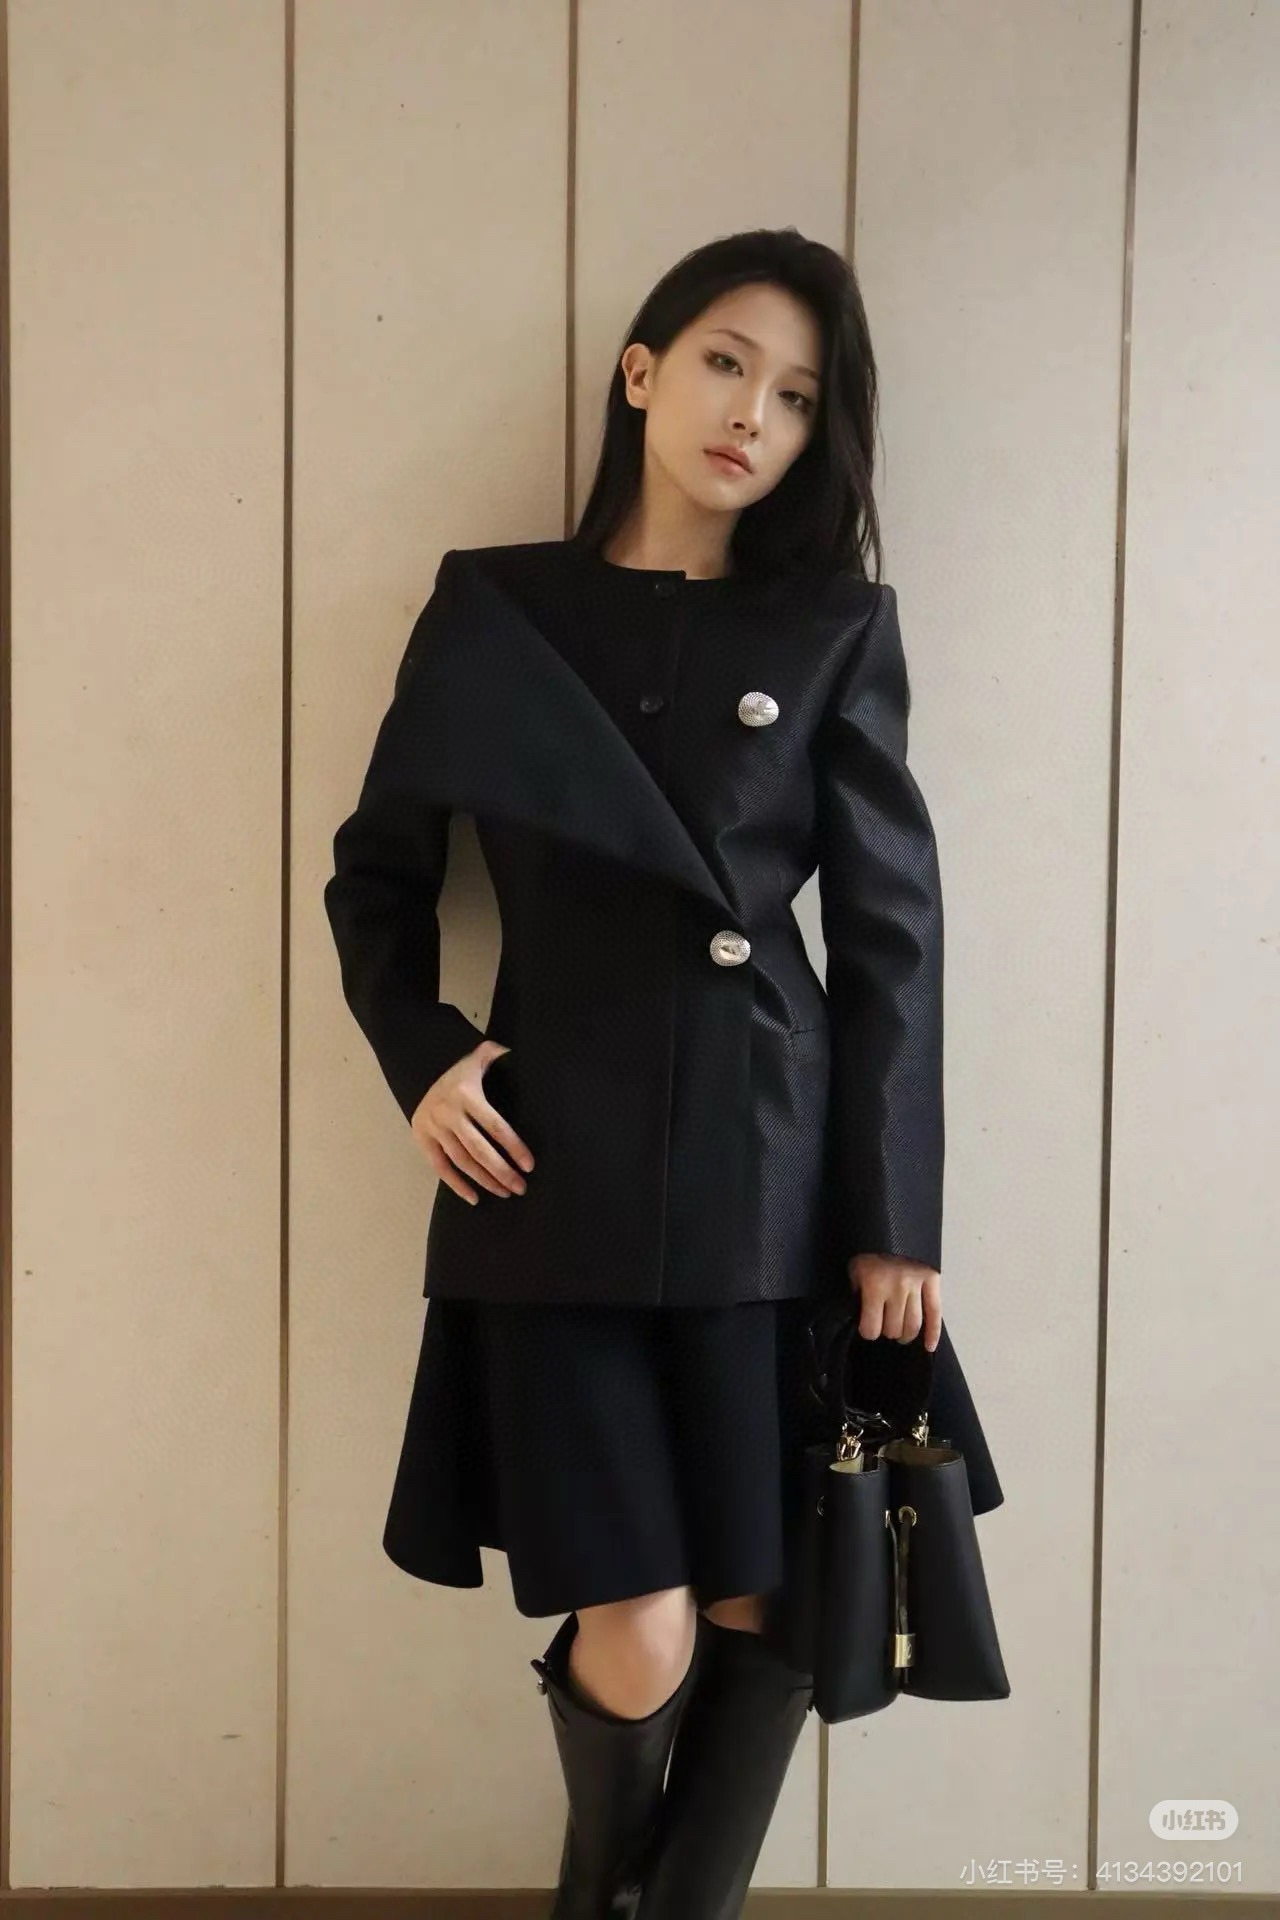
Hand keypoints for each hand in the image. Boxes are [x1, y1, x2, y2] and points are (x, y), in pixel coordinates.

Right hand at [409, 1041, 534, 1204]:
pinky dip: (456, 1185)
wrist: (419, 1070)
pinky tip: (474, 1198)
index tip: (529, 1166)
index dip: (513, 1147)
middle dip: (501, 1171)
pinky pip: (439, 1167)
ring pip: (461, 1161)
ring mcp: (433, 1127)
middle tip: (521, 1187)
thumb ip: (501, 1055)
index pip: (495, 1126)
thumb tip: (524, 1057)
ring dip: (484, 1180)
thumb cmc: (461, 1071)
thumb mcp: (481, 1057)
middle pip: (478, 1149)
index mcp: (467, 1094)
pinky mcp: (421, 1139)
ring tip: (505, 1192)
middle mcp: (448, 1112)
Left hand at [846, 1252, 941, 1352]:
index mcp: (874, 1286)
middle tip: (884, 1326)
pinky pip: (935, 1313)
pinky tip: (928, 1346)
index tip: (867, 1327)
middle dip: (886, 1331)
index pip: (872, 1328)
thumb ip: (858, 1290)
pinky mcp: (933, 1281)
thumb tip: (862, 1311)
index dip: (868, 1331)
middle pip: (893, 1328)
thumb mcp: (854, 1267)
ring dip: (905, 1334)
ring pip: (913, 1324)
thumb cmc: (868, 1245)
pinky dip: (933, 1333)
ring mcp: (917, 1286)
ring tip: (900, 1334)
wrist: (891, 1219)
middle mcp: (896, 1289)